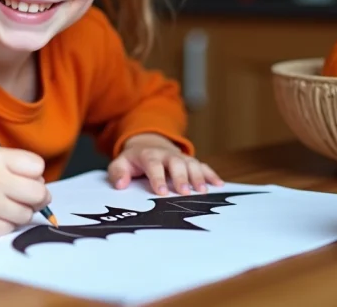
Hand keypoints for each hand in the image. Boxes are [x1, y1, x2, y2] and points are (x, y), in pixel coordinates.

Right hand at [0, 147, 51, 237]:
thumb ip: (15, 167)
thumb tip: (44, 187)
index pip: (38, 166)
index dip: (34, 174)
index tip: (25, 178)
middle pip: (40, 193)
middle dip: (37, 197)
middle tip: (26, 197)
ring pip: (27, 214)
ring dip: (19, 212)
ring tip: (1, 205)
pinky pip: (11, 228)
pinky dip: (5, 224)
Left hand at [107, 133, 223, 195]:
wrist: (148, 143)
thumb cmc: (134, 160)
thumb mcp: (120, 163)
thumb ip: (118, 173)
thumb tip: (120, 185)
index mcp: (148, 155)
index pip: (153, 165)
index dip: (158, 178)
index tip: (162, 192)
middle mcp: (167, 155)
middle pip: (176, 163)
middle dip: (181, 177)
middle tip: (185, 193)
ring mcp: (180, 157)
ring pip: (191, 164)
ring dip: (198, 176)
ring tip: (203, 191)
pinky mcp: (190, 161)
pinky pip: (202, 165)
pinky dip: (211, 174)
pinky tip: (219, 185)